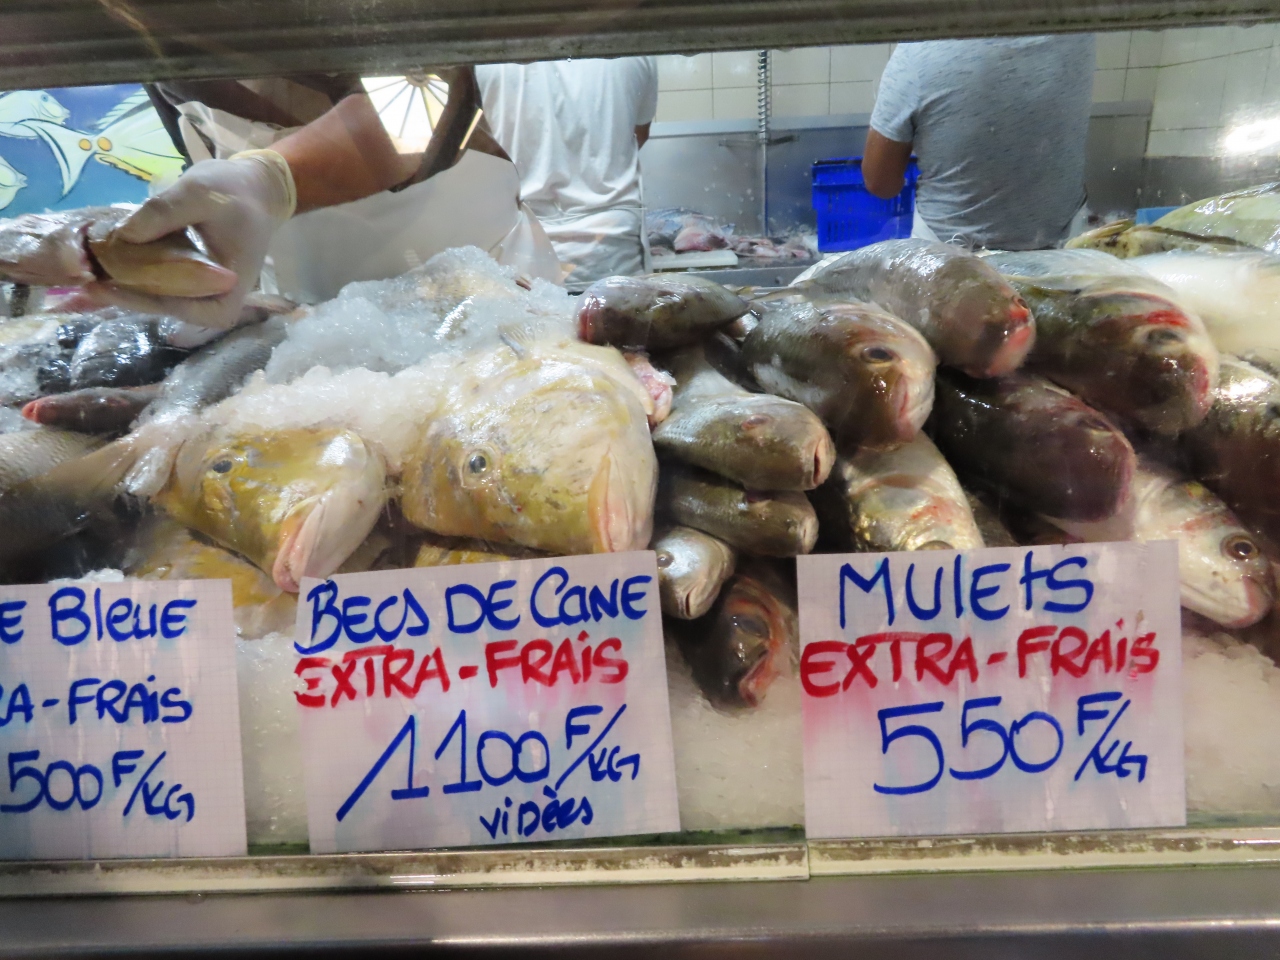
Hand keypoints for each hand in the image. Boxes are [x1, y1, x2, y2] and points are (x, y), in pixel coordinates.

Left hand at [91, 151, 294, 327]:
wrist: (255, 190)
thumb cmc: (237, 195)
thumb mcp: (201, 194)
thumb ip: (163, 213)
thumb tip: (122, 235)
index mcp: (226, 295)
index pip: (178, 307)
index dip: (139, 299)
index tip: (105, 284)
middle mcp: (212, 304)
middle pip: (159, 307)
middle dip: (122, 293)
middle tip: (82, 280)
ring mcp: (197, 294)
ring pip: (152, 298)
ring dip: (119, 285)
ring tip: (84, 273)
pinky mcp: (184, 281)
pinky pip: (152, 284)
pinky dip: (127, 275)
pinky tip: (100, 263)